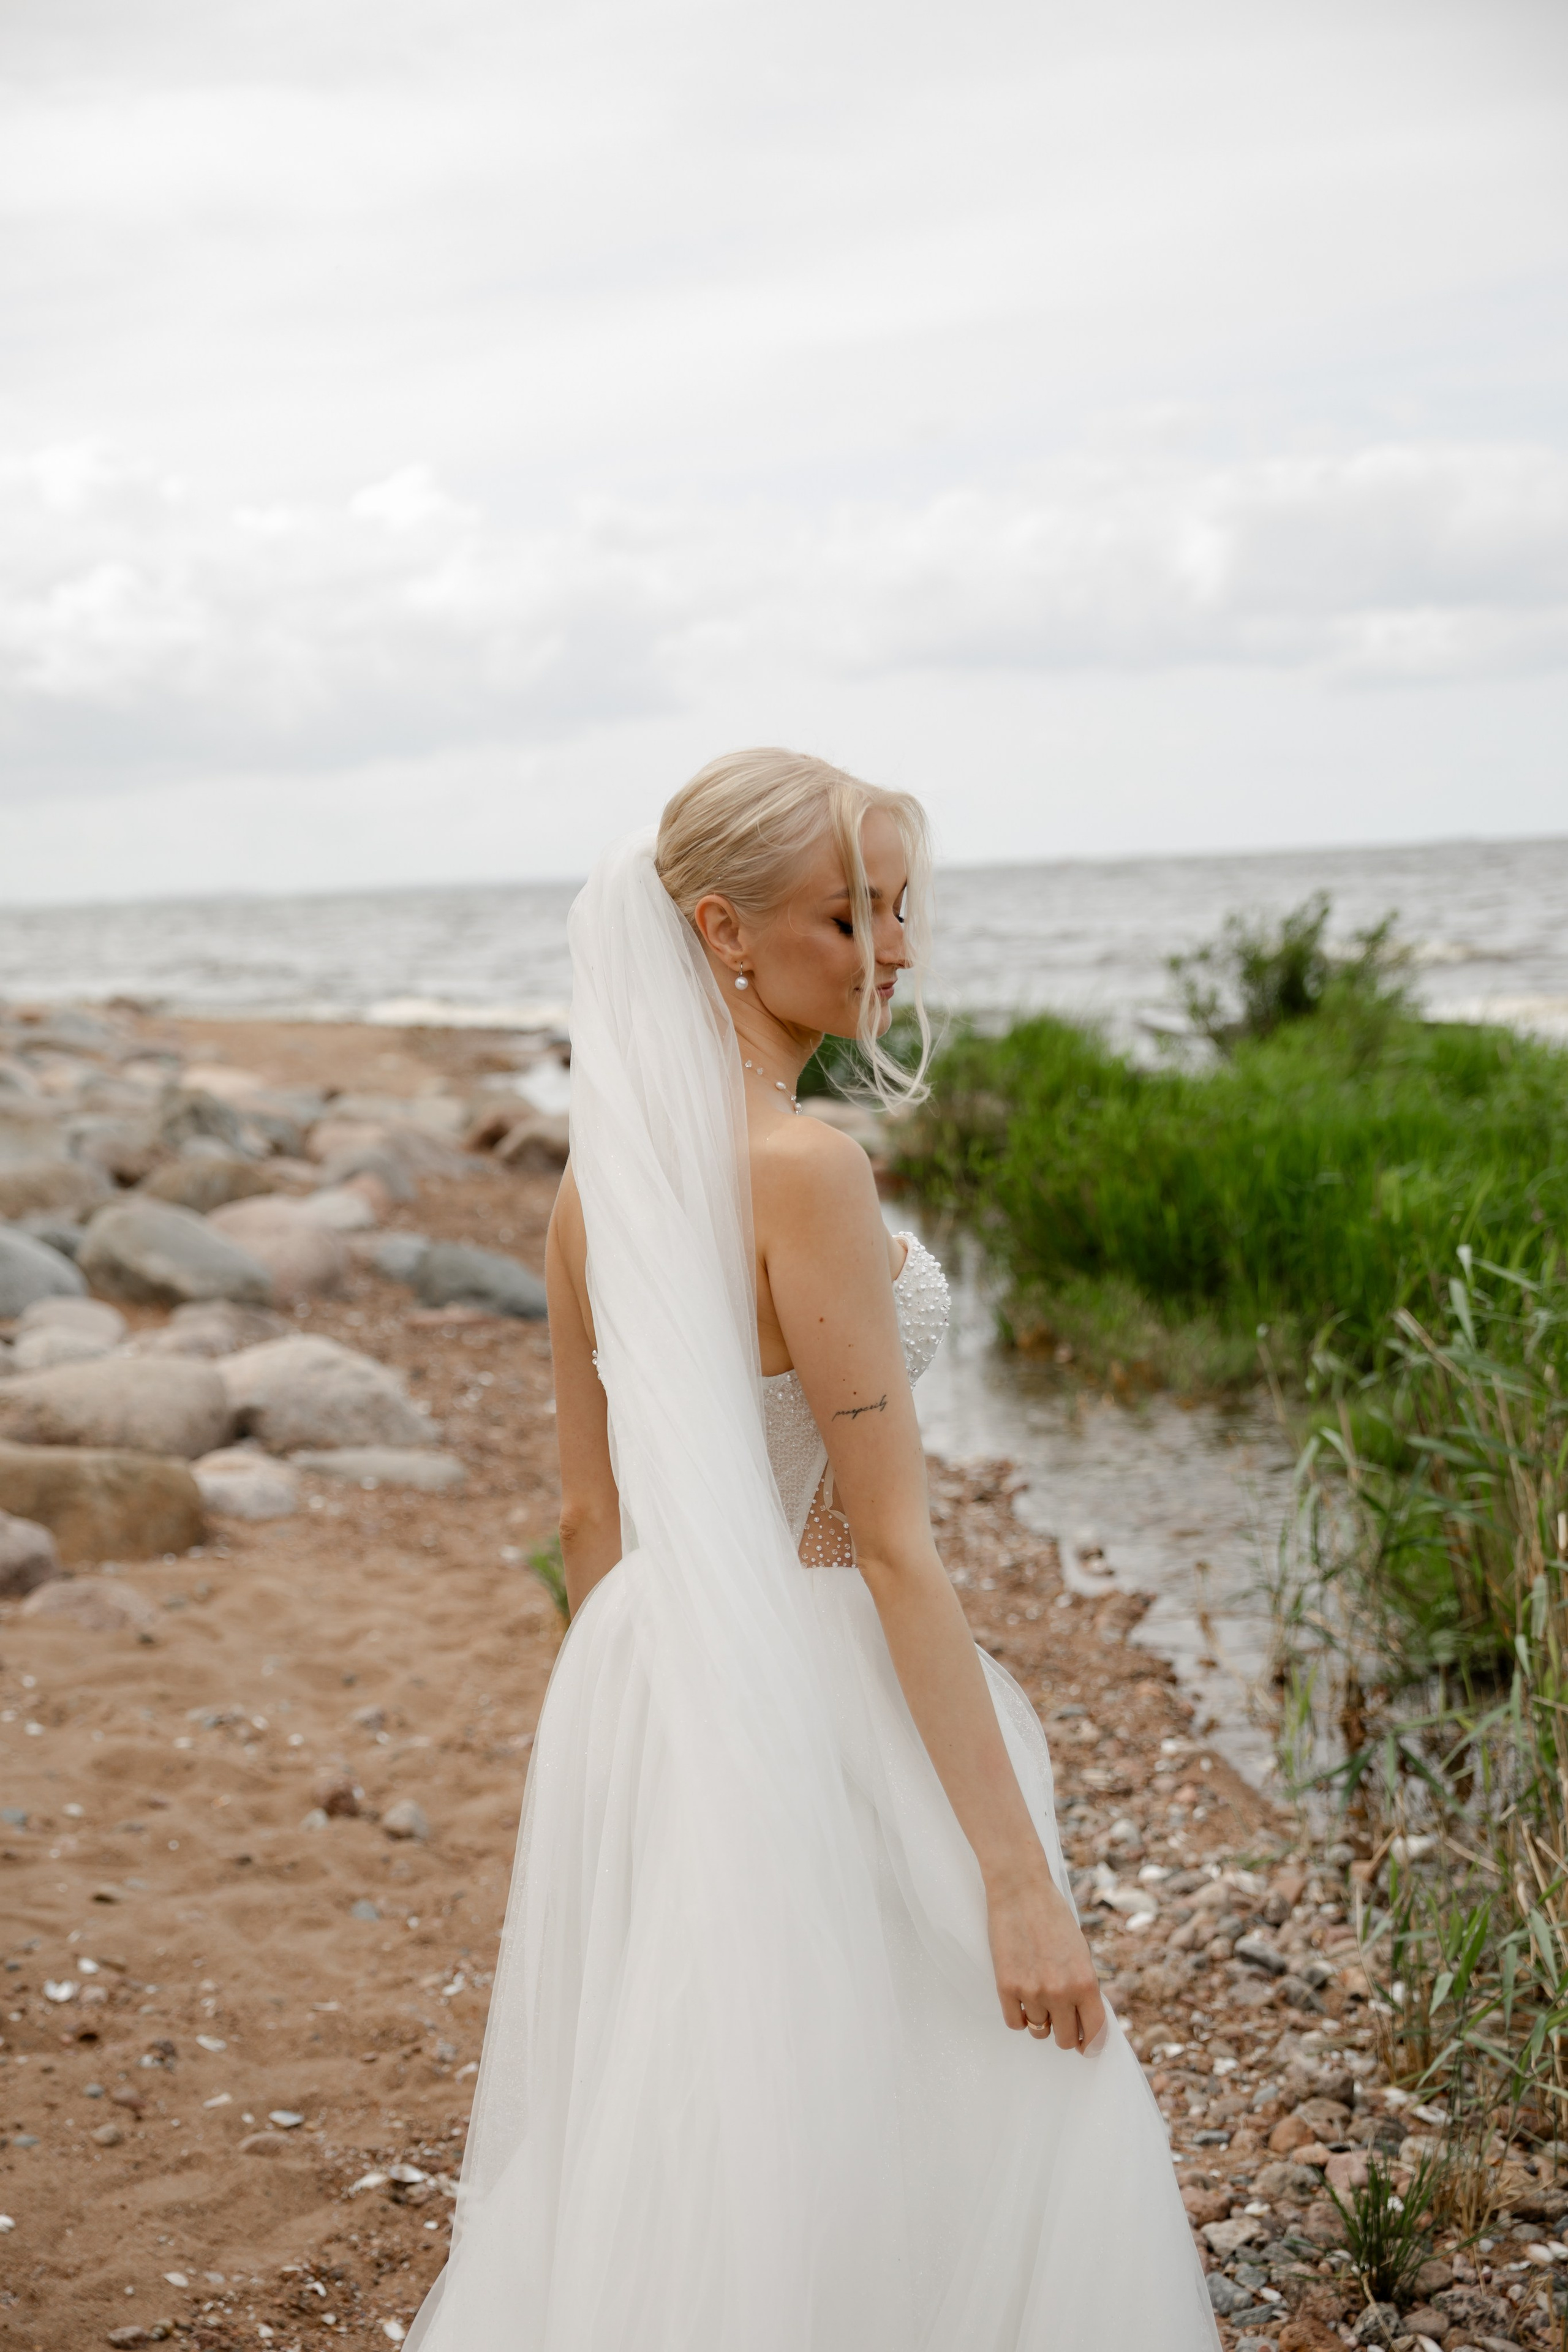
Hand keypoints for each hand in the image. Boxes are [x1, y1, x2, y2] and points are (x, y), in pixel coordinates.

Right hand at [985, 1859, 1104, 2053]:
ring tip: (1038, 1999)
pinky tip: (1021, 1999)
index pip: (1095, 2032)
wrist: (1020, 1890)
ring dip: (1040, 2021)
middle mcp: (1061, 1992)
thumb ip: (1083, 1987)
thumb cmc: (1053, 1917)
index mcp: (1086, 1982)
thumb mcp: (1080, 1952)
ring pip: (1039, 2032)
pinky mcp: (1006, 1987)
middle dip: (1064, 2033)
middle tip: (1060, 2020)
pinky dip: (1019, 2016)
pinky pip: (1015, 2022)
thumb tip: (1083, 2020)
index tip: (1086, 2047)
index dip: (1091, 2044)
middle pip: (1065, 2039)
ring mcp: (1032, 1991)